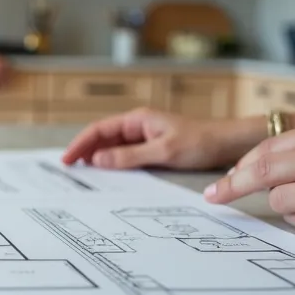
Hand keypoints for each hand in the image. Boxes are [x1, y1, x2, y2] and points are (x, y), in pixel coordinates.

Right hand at [63, 108, 259, 169]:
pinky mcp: (154, 148)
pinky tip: (109, 175)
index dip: (81, 143)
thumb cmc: (200, 142)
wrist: (228, 143)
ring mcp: (146, 137)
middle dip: (84, 151)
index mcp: (138, 120)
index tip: (67, 159)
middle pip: (103, 137)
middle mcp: (139, 126)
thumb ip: (130, 157)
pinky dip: (114, 164)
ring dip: (98, 158)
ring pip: (114, 147)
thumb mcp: (163, 152)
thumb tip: (98, 160)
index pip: (100, 129)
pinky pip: (127, 155)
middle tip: (68, 169)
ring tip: (82, 174)